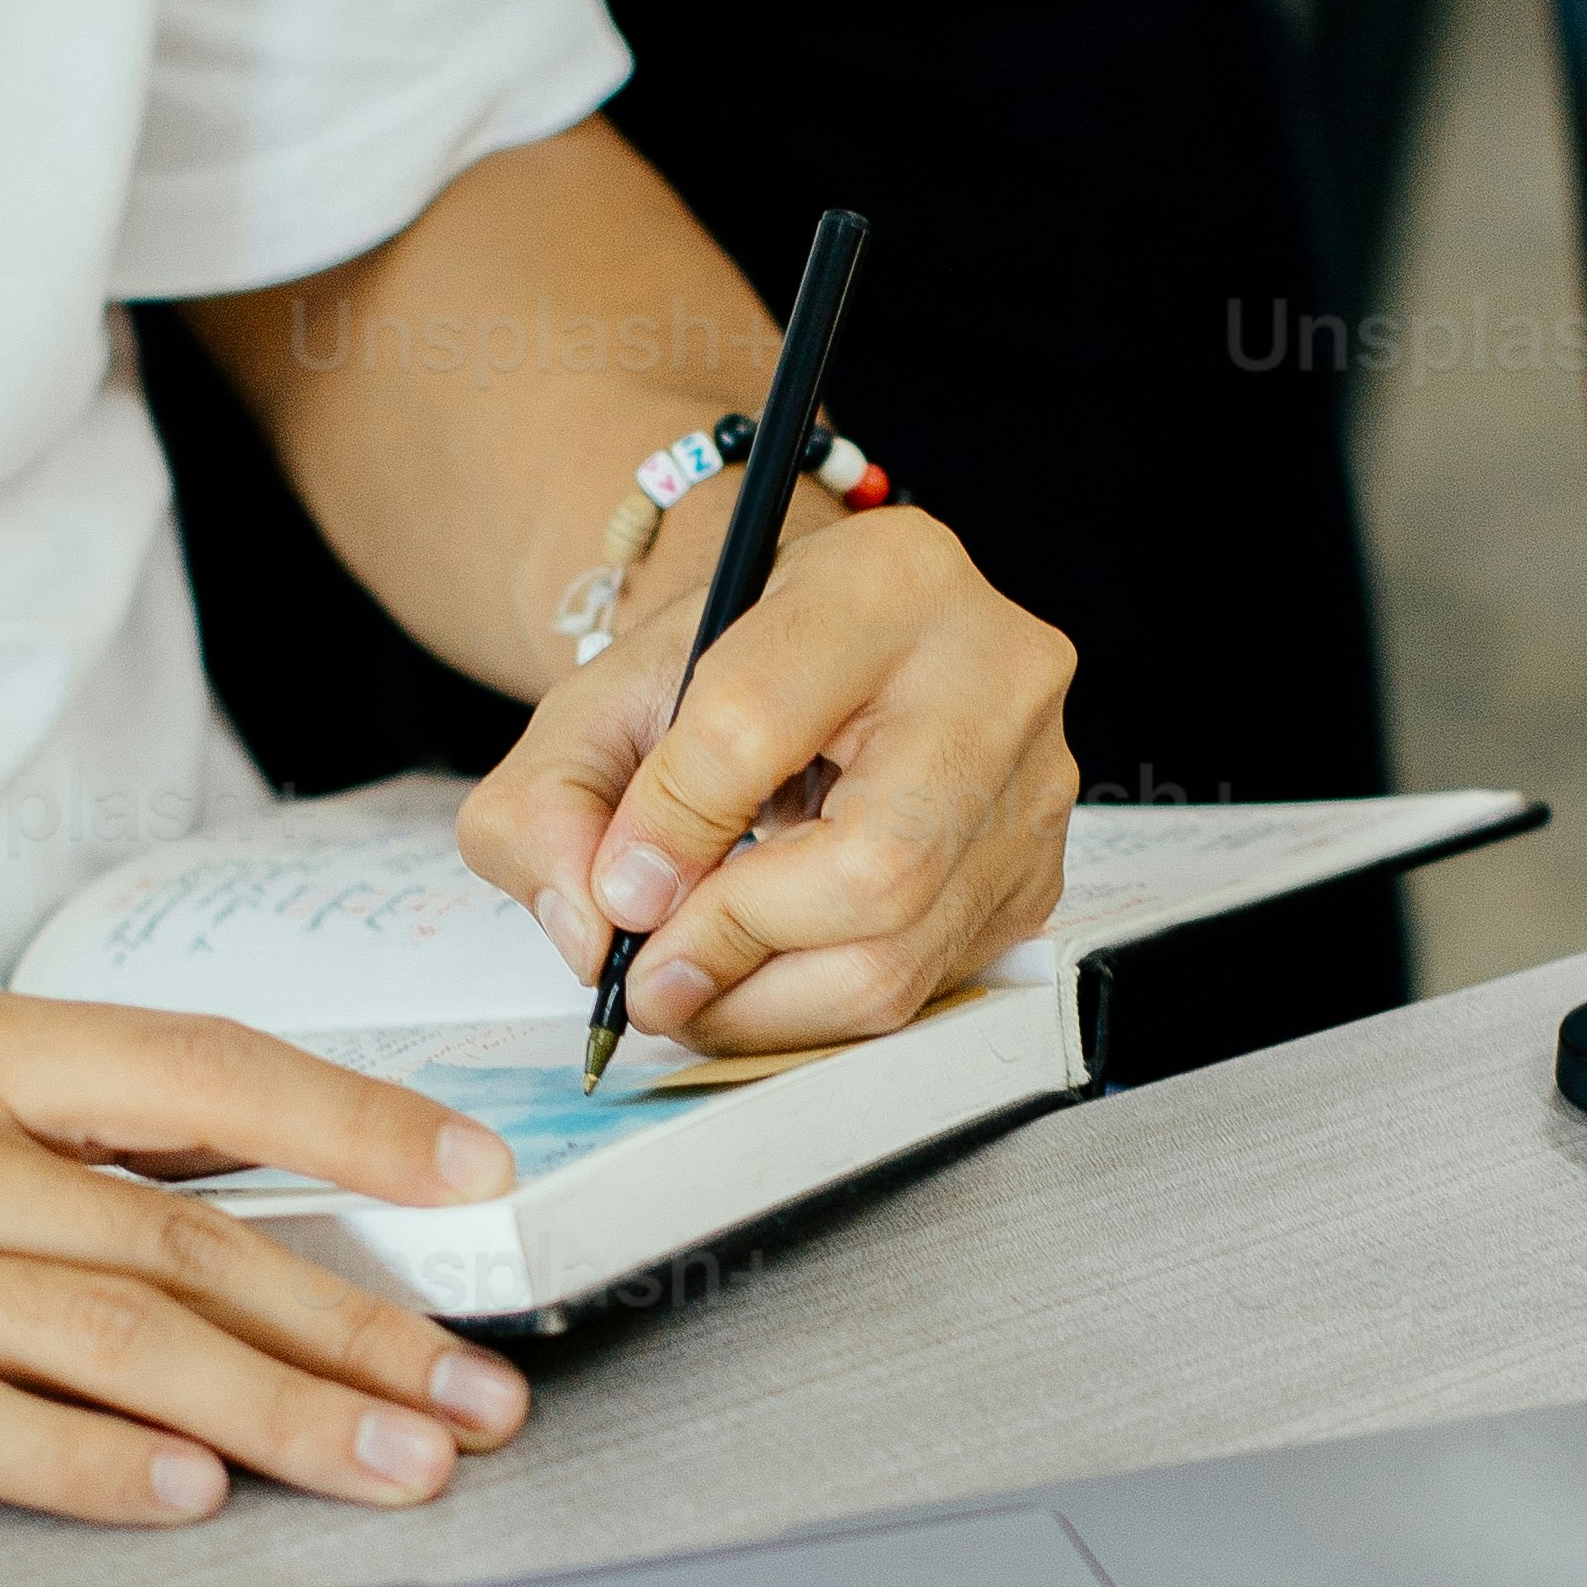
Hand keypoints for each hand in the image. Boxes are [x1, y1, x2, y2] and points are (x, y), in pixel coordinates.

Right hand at [0, 991, 538, 1526]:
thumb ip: (59, 1138)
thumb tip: (265, 1175)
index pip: (202, 1069)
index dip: (357, 1129)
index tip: (479, 1183)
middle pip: (188, 1234)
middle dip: (360, 1327)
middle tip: (475, 1396)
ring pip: (119, 1337)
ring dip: (282, 1417)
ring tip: (394, 1470)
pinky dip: (104, 1471)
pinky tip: (197, 1501)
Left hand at [459, 505, 1077, 1051]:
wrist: (818, 666)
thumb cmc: (720, 677)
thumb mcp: (598, 704)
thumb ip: (550, 805)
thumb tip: (598, 925)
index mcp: (880, 580)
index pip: (760, 722)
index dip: (671, 831)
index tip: (619, 890)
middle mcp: (992, 673)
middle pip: (873, 865)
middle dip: (734, 945)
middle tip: (651, 973)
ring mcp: (1032, 784)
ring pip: (901, 954)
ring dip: (768, 1002)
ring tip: (694, 981)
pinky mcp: (1036, 876)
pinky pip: (924, 987)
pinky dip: (820, 1006)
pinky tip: (768, 968)